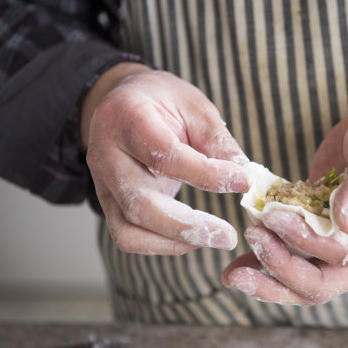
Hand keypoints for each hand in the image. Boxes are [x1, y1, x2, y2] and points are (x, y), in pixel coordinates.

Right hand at [81, 63, 249, 254]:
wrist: (124, 103)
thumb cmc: (163, 102)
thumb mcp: (195, 107)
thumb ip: (218, 141)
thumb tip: (245, 176)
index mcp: (128, 118)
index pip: (165, 155)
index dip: (206, 174)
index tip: (242, 182)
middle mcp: (106, 154)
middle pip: (140, 204)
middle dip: (189, 226)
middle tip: (227, 235)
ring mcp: (102, 182)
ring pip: (130, 228)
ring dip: (176, 242)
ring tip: (215, 238)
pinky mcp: (107, 202)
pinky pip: (127, 236)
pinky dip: (161, 245)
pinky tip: (192, 238)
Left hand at [222, 47, 347, 304]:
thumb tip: (345, 224)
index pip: (345, 252)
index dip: (306, 240)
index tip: (273, 216)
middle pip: (323, 283)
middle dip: (282, 271)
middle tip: (250, 243)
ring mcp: (346, 245)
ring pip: (306, 280)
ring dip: (269, 279)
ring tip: (232, 275)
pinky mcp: (323, 232)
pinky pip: (295, 256)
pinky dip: (267, 261)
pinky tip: (239, 264)